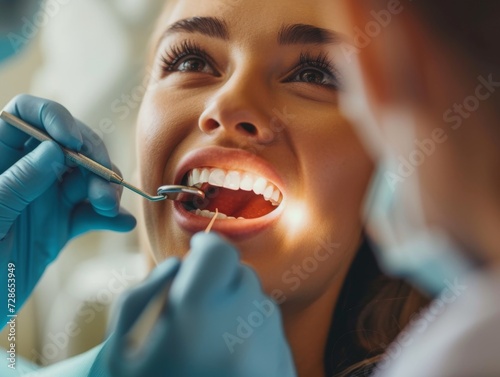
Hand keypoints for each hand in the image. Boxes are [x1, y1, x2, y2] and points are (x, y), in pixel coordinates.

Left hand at [0, 94, 135, 320]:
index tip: (73, 141)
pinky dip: (111, 217)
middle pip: (69, 144)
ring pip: (86, 177)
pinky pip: (91, 214)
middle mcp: (26, 173)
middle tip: (104, 185)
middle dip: (92, 159)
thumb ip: (18, 183)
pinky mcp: (61, 226)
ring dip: (105, 188)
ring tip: (109, 208)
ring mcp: (45, 199)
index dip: (52, 117)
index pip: (24, 115)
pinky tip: (121, 223)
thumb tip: (55, 150)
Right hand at [104, 232, 296, 376]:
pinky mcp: (283, 372)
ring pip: (260, 304)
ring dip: (238, 310)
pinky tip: (227, 363)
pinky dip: (252, 337)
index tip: (199, 252)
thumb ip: (152, 286)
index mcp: (197, 314)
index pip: (220, 252)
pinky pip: (271, 335)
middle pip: (242, 276)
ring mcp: (268, 353)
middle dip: (220, 283)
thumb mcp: (125, 335)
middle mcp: (242, 328)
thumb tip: (184, 264)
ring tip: (210, 345)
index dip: (207, 246)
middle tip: (197, 309)